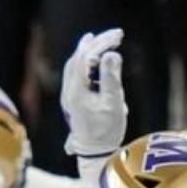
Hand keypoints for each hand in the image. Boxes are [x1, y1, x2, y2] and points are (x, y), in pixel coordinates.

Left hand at [60, 28, 127, 159]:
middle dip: (96, 43)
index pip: (85, 59)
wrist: (95, 154)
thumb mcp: (114, 104)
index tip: (118, 37)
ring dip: (88, 51)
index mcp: (76, 91)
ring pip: (74, 65)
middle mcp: (69, 90)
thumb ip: (112, 78)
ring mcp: (69, 94)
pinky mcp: (73, 98)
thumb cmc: (107, 131)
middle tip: (116, 34)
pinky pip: (76, 73)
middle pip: (78, 59)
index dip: (101, 44)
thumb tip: (112, 54)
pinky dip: (85, 62)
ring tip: (99, 38)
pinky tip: (94, 58)